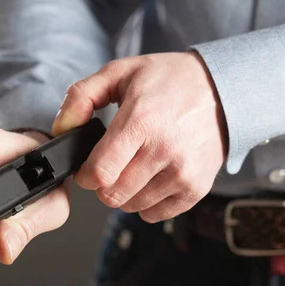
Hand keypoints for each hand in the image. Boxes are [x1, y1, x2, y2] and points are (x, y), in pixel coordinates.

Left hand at [51, 51, 226, 222]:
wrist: (222, 90)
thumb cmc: (169, 80)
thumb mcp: (121, 72)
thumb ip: (81, 96)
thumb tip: (62, 128)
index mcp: (141, 121)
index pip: (99, 172)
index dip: (85, 174)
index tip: (88, 166)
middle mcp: (164, 151)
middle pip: (112, 195)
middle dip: (103, 183)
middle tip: (112, 164)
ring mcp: (183, 173)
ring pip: (131, 206)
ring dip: (124, 192)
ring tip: (134, 166)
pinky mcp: (196, 188)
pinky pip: (155, 214)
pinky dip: (146, 201)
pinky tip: (151, 177)